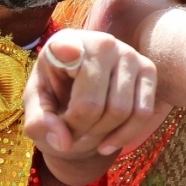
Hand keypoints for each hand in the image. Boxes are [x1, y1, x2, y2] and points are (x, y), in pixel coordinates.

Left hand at [23, 29, 156, 167]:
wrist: (84, 94)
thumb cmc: (56, 96)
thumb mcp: (37, 108)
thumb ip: (39, 123)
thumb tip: (63, 142)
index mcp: (63, 43)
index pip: (67, 48)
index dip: (68, 50)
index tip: (67, 51)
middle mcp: (100, 42)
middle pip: (93, 104)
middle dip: (79, 131)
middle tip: (70, 134)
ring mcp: (128, 53)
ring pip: (120, 111)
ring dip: (101, 134)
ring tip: (87, 133)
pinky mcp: (148, 69)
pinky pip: (143, 113)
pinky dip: (124, 136)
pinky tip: (108, 143)